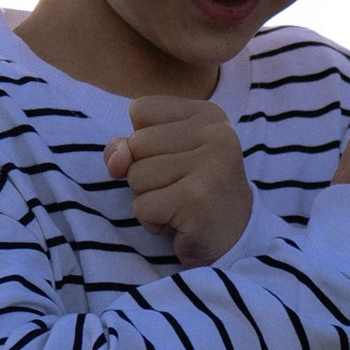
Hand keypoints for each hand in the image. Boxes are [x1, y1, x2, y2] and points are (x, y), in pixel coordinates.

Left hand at [107, 99, 253, 266]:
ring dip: (149, 199)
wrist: (234, 239)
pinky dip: (152, 221)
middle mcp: (216, 133)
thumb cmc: (192, 193)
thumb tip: (116, 161)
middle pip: (136, 144)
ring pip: (136, 176)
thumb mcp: (159, 157)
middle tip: (180, 189)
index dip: (145, 142)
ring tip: (180, 206)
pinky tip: (180, 223)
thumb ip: (128, 146)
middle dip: (145, 175)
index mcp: (208, 114)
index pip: (140, 110)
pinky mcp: (197, 199)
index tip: (178, 161)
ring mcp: (210, 165)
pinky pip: (142, 206)